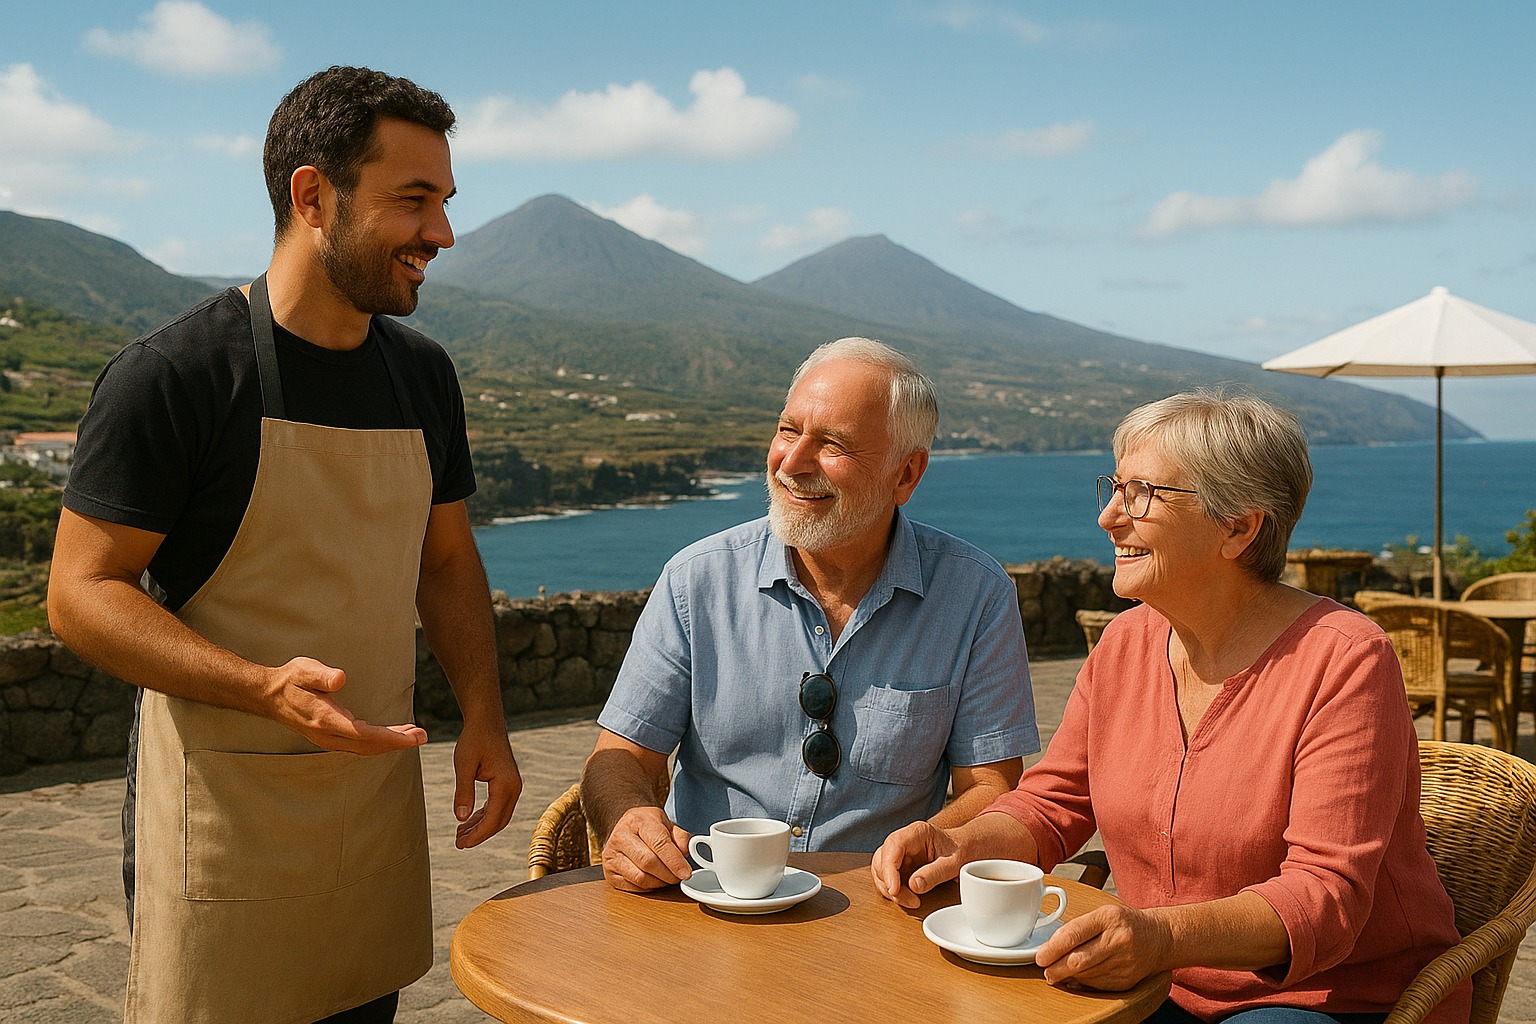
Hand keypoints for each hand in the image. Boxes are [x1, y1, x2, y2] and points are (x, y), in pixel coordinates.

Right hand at [270, 657, 427, 754]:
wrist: (269, 696)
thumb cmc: (290, 679)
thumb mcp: (303, 669)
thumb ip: (322, 674)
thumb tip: (341, 678)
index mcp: (325, 720)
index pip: (364, 734)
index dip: (391, 738)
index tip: (413, 737)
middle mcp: (327, 735)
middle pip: (369, 745)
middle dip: (398, 743)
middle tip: (423, 736)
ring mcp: (328, 740)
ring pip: (365, 748)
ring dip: (390, 743)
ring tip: (414, 735)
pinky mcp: (330, 738)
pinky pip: (359, 745)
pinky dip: (379, 742)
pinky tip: (393, 735)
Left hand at [451, 720, 522, 848]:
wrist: (486, 721)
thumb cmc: (474, 740)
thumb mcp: (464, 766)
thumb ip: (463, 793)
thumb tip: (460, 818)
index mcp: (505, 785)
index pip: (493, 820)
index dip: (477, 835)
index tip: (461, 844)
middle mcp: (514, 787)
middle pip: (499, 821)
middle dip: (479, 835)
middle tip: (458, 843)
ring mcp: (513, 785)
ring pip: (499, 815)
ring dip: (481, 827)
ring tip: (460, 834)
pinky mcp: (508, 782)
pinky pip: (498, 806)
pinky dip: (484, 816)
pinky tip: (469, 820)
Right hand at [599, 806, 692, 891]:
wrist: (624, 827)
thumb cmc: (646, 826)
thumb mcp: (666, 823)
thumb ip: (680, 836)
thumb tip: (686, 852)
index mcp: (638, 821)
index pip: (659, 843)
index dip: (674, 861)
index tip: (686, 872)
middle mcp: (620, 837)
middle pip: (648, 862)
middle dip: (669, 874)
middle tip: (679, 876)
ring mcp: (611, 855)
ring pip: (640, 877)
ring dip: (659, 882)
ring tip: (668, 878)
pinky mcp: (608, 872)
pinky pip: (632, 886)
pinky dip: (648, 887)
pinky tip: (654, 880)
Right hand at [870, 820, 962, 908]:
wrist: (966, 850)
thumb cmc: (961, 851)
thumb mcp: (954, 863)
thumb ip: (935, 873)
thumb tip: (913, 885)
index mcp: (917, 832)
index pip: (893, 846)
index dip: (889, 869)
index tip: (894, 889)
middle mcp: (903, 840)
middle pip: (882, 860)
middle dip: (890, 883)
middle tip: (909, 900)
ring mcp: (899, 853)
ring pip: (880, 871)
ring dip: (891, 890)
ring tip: (911, 901)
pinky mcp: (899, 866)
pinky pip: (887, 879)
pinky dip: (894, 892)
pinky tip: (908, 898)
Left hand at [1034, 904, 1172, 990]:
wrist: (1159, 937)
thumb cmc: (1125, 922)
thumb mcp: (1103, 912)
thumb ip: (1079, 926)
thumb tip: (1051, 948)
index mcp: (1108, 917)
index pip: (1073, 934)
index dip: (1052, 949)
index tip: (1040, 957)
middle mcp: (1118, 939)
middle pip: (1078, 960)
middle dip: (1056, 968)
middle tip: (1046, 971)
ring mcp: (1125, 962)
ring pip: (1086, 975)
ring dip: (1067, 977)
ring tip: (1057, 973)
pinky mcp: (1128, 980)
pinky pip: (1098, 985)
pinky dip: (1083, 983)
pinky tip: (1077, 979)